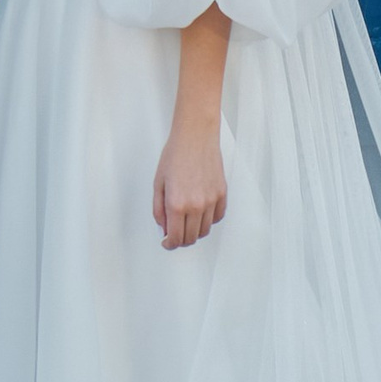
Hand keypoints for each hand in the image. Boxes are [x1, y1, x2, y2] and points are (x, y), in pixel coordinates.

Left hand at [153, 120, 225, 250]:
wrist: (195, 137)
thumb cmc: (176, 155)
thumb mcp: (158, 183)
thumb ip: (159, 209)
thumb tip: (164, 227)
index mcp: (176, 204)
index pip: (176, 238)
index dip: (170, 244)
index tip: (167, 242)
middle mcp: (196, 206)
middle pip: (191, 238)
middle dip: (181, 240)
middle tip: (175, 234)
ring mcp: (211, 201)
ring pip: (205, 230)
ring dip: (195, 231)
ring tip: (187, 222)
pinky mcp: (222, 194)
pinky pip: (217, 218)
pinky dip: (209, 220)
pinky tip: (200, 213)